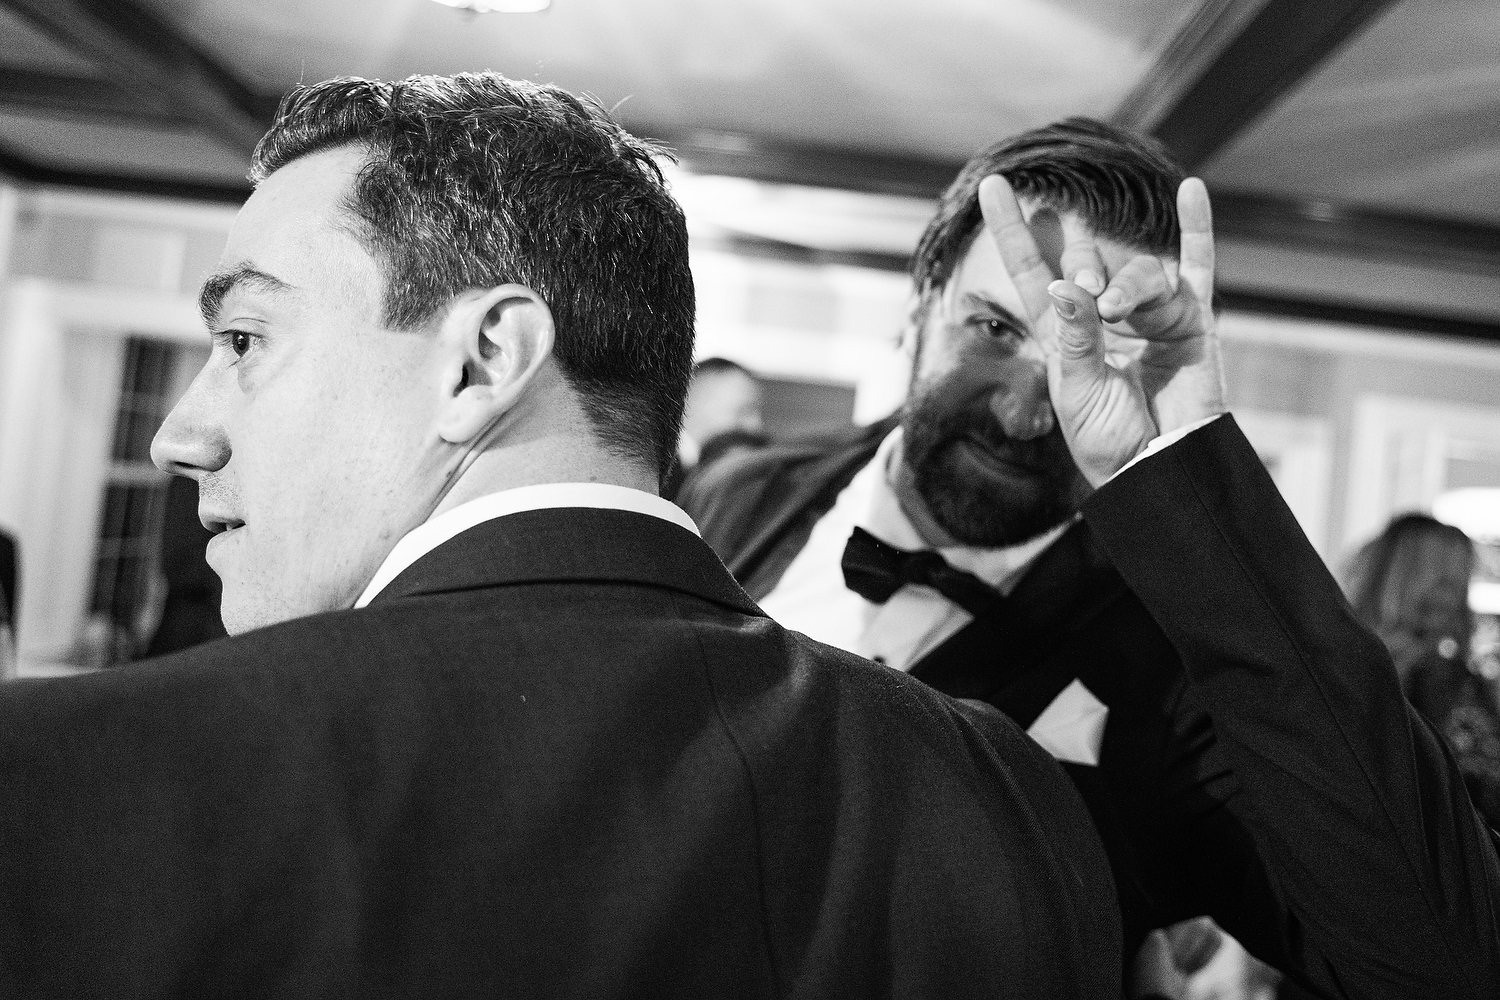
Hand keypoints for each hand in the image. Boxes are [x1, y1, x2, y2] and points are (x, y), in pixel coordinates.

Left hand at [978, 174, 1225, 485]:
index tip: (994, 186)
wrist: (1159, 470)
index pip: (1032, 272)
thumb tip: (1066, 286)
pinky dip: (1197, 230)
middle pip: (1087, 264)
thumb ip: (1075, 339)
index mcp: (1063, 334)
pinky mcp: (1191, 322)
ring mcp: (1149, 316)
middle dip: (1083, 264)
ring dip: (1128, 284)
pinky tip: (1191, 189)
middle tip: (1086, 288)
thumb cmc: (1111, 441)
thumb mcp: (1078, 392)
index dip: (1012, 231)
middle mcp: (1103, 317)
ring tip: (1117, 311)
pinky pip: (1197, 268)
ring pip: (1139, 272)